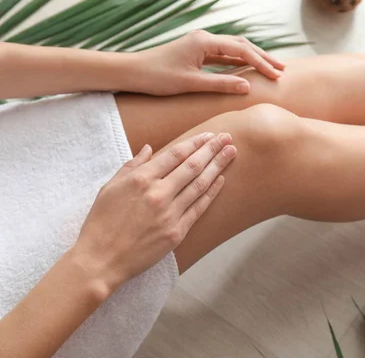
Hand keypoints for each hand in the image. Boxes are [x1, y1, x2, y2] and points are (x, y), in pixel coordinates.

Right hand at [73, 132, 236, 289]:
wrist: (101, 260)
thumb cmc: (101, 222)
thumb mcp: (109, 188)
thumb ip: (131, 166)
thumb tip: (149, 148)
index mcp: (141, 179)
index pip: (175, 154)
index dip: (195, 142)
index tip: (209, 135)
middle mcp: (158, 193)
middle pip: (193, 166)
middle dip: (212, 149)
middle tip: (228, 137)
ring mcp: (169, 213)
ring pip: (200, 184)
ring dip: (218, 166)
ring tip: (232, 153)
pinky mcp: (177, 232)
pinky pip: (199, 208)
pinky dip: (211, 192)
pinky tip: (221, 180)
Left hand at [130, 30, 285, 95]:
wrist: (133, 72)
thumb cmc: (158, 77)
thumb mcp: (191, 84)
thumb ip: (220, 84)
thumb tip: (248, 86)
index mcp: (205, 42)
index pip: (241, 51)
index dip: (261, 63)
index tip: (276, 76)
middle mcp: (205, 39)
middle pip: (242, 45)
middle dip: (263, 57)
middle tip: (282, 69)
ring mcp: (201, 44)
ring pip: (234, 49)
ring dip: (253, 58)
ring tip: (271, 68)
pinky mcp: (198, 52)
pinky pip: (224, 55)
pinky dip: (239, 62)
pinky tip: (249, 70)